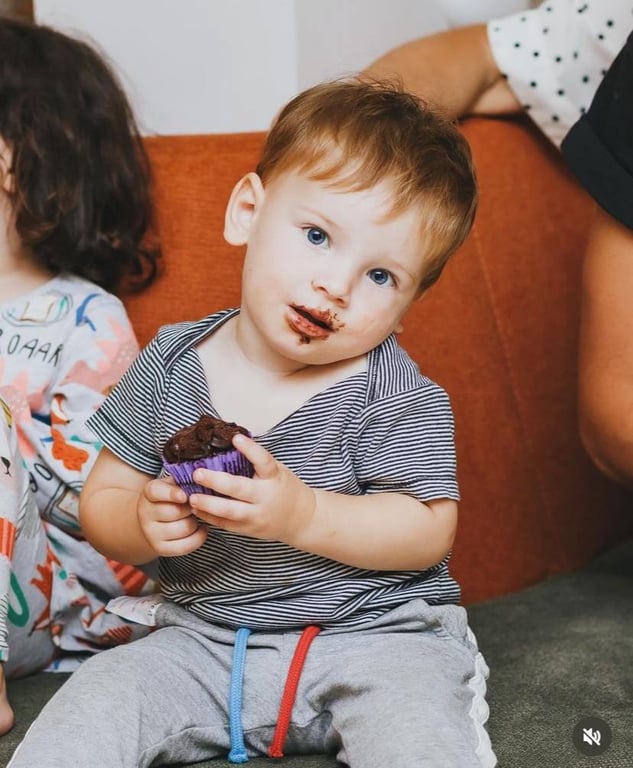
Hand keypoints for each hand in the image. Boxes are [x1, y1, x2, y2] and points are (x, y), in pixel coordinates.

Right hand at [137, 476, 207, 555]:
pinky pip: (187, 545)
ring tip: (195, 516)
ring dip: (196, 521)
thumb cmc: (171, 498)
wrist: (154, 520)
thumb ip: (184, 481)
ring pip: (185, 528)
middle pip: (177, 511)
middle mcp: (145, 514)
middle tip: (196, 504)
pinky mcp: (161, 549)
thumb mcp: (173, 484)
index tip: (184, 496)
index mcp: (149, 493)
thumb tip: (205, 481)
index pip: (156, 492)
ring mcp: (151, 533)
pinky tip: (200, 528)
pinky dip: (199, 536)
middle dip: (192, 507)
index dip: (172, 493)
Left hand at [188, 433, 315, 543]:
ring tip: (191, 497)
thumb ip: (258, 462)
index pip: (264, 461)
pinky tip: (197, 509)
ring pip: (230, 512)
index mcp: (274, 478)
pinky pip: (226, 525)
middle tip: (197, 473)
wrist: (301, 519)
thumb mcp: (278, 471)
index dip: (250, 449)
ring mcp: (257, 516)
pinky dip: (210, 517)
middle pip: (240, 489)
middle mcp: (265, 497)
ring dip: (208, 504)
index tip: (236, 438)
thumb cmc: (286, 489)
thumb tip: (230, 442)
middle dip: (216, 481)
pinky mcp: (249, 530)